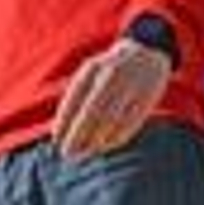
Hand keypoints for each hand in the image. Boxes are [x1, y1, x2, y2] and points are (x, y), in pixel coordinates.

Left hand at [53, 37, 171, 158]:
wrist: (146, 51)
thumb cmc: (107, 70)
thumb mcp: (88, 74)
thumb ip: (74, 97)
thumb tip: (58, 132)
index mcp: (92, 69)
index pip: (74, 100)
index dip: (64, 123)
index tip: (56, 141)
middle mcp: (112, 76)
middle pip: (91, 113)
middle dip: (77, 136)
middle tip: (67, 153)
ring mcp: (131, 86)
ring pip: (110, 121)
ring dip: (94, 141)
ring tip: (84, 153)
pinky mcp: (147, 97)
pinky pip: (129, 124)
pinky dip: (114, 139)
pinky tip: (103, 146)